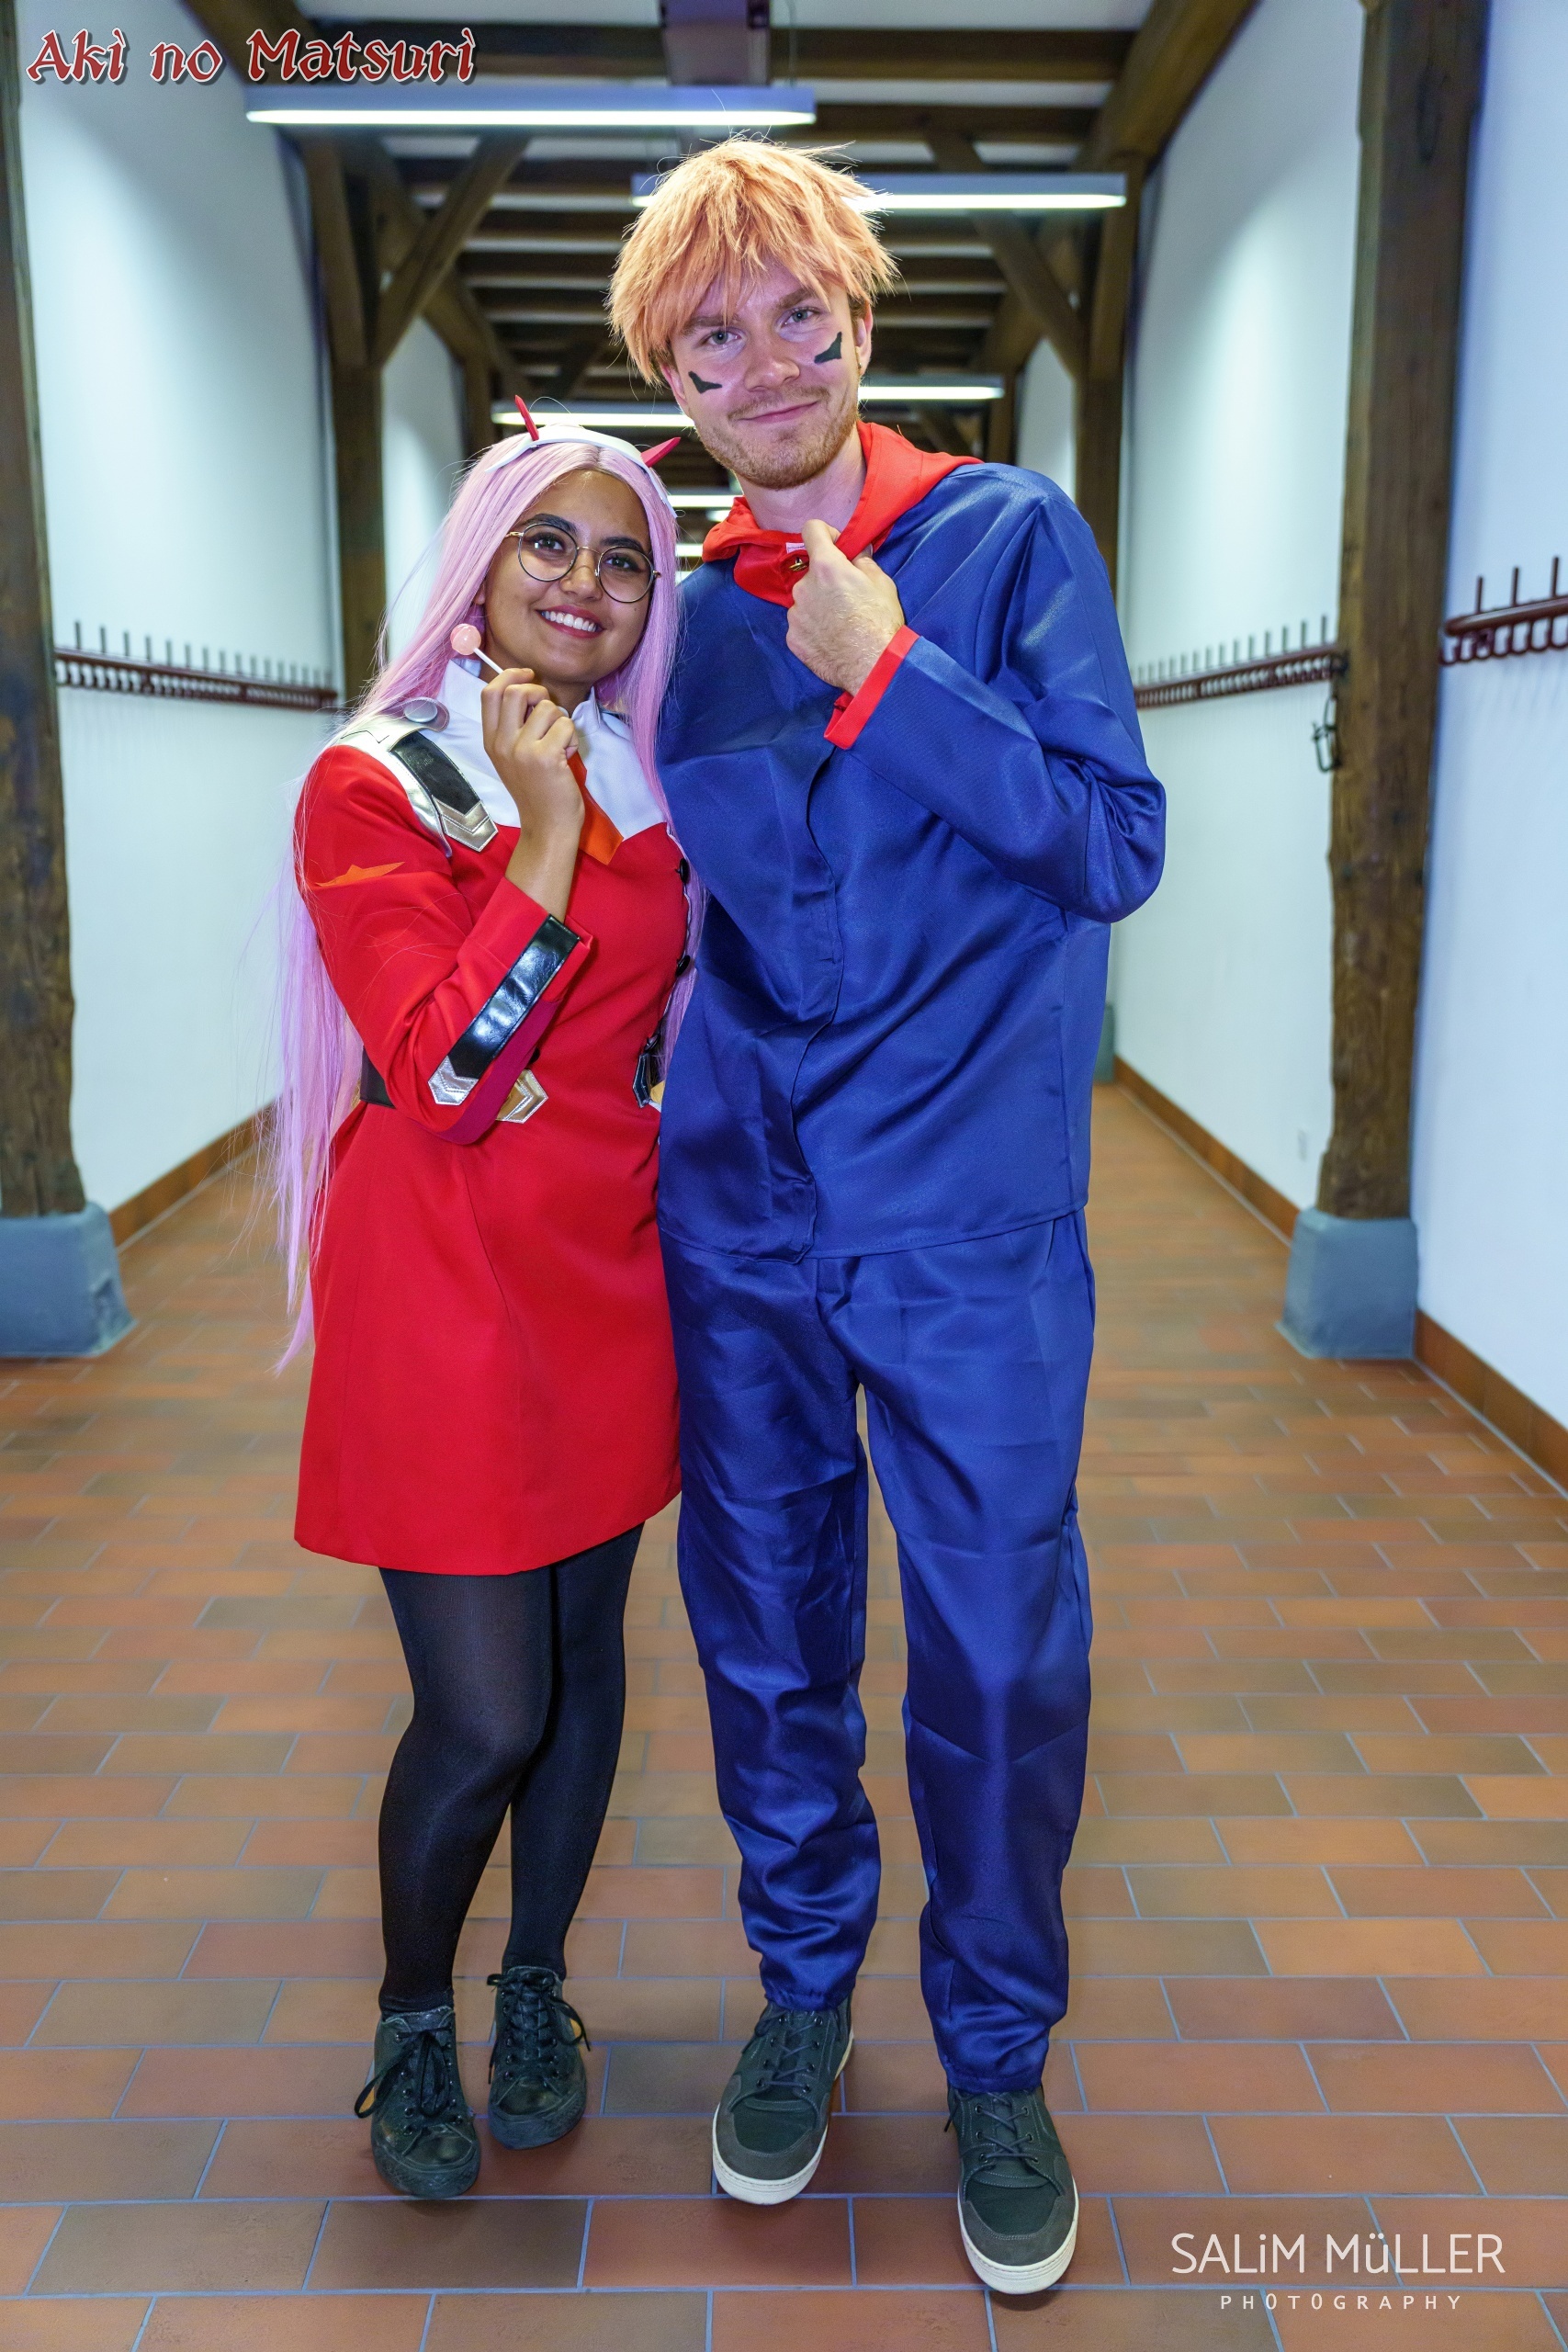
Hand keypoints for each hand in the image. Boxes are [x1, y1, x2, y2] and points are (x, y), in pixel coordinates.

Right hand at [480, 668, 584, 845]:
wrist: (547, 826)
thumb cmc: (537, 790)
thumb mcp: (514, 757)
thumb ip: (516, 726)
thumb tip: (530, 689)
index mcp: (491, 741)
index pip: (489, 693)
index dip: (510, 675)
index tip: (528, 675)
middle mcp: (501, 744)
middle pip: (516, 691)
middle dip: (539, 693)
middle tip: (549, 713)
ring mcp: (521, 750)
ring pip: (547, 707)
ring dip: (561, 721)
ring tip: (559, 745)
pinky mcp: (545, 757)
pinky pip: (565, 726)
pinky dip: (572, 738)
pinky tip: (566, 757)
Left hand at [784, 520, 904, 693]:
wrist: (873, 666)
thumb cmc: (881, 622)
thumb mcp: (881, 583)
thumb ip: (862, 561)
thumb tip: (856, 552)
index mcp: (826, 566)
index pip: (812, 529)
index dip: (825, 533)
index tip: (836, 546)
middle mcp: (803, 587)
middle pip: (811, 573)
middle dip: (826, 580)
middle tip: (846, 598)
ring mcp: (795, 614)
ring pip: (805, 601)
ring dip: (818, 606)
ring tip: (839, 624)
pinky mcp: (792, 639)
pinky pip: (801, 625)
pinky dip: (812, 629)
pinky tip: (830, 640)